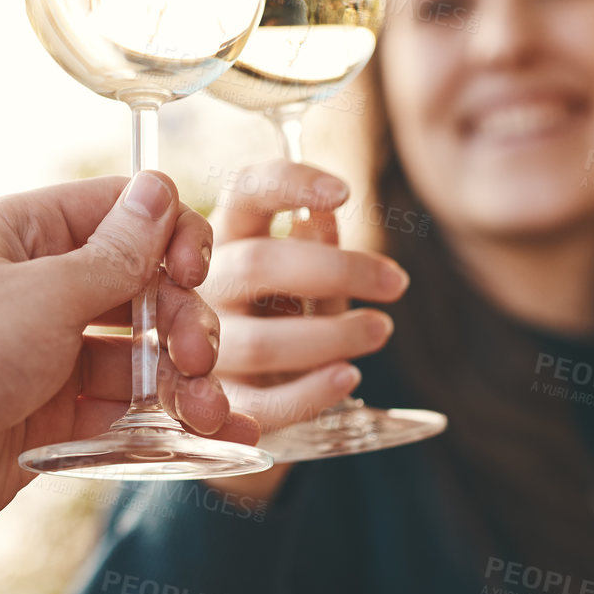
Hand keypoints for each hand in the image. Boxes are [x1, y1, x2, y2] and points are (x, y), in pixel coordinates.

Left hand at [0, 171, 256, 561]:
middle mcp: (37, 292)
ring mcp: (43, 361)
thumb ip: (117, 255)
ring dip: (185, 381)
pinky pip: (120, 416)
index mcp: (25, 236)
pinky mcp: (46, 424)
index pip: (122, 213)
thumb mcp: (43, 293)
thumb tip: (161, 189)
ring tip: (209, 414)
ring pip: (138, 359)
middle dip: (183, 319)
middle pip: (142, 289)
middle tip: (194, 358)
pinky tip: (215, 438)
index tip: (191, 272)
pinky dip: (165, 426)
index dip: (171, 236)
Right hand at [203, 158, 408, 438]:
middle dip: (339, 270)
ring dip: (334, 335)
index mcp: (225, 239)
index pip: (245, 193)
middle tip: (395, 282)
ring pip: (262, 341)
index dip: (289, 184)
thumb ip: (313, 253)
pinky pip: (262, 403)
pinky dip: (311, 391)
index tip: (344, 193)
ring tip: (379, 329)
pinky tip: (347, 376)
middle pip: (259, 264)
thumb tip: (322, 218)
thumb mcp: (303, 282)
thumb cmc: (283, 321)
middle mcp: (201, 288)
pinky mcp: (213, 409)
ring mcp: (197, 351)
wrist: (246, 400)